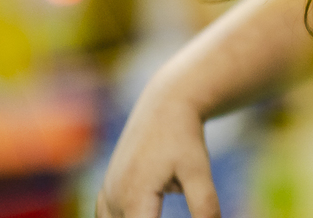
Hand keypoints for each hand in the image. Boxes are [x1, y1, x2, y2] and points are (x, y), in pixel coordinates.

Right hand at [95, 79, 220, 217]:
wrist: (164, 105)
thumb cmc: (184, 138)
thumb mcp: (198, 169)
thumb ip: (205, 204)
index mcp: (135, 198)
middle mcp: (115, 200)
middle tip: (171, 201)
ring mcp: (107, 197)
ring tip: (161, 204)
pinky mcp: (107, 193)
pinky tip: (146, 212)